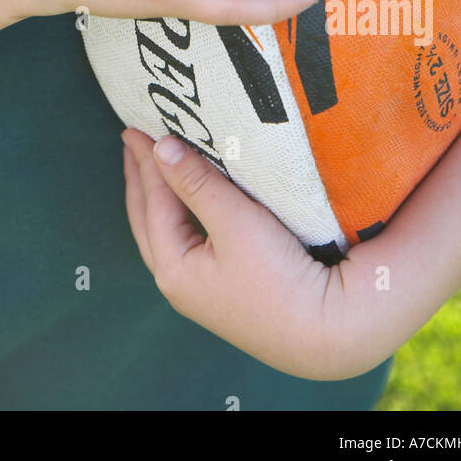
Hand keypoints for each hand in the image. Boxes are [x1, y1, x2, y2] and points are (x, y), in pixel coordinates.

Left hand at [120, 127, 394, 381]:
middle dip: (140, 181)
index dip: (146, 161)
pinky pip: (189, 242)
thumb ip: (196, 182)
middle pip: (148, 221)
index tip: (135, 128)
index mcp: (173, 268)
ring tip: (154, 168)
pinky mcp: (225, 290)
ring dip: (159, 199)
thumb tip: (160, 148)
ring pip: (167, 233)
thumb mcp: (234, 221)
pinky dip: (182, 215)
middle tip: (132, 145)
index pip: (153, 202)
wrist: (328, 332)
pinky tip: (190, 203)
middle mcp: (179, 283)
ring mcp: (202, 290)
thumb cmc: (279, 276)